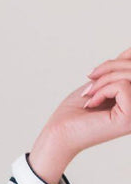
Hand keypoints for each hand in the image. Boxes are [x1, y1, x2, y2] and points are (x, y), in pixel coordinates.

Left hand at [31, 45, 130, 176]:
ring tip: (89, 93)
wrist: (59, 133)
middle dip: (109, 68)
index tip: (94, 75)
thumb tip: (130, 51)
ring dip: (104, 80)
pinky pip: (123, 86)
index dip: (118, 61)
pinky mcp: (129, 117)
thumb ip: (119, 69)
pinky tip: (92, 103)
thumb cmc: (76, 112)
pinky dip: (102, 90)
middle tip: (90, 79)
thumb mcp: (101, 83)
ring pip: (130, 75)